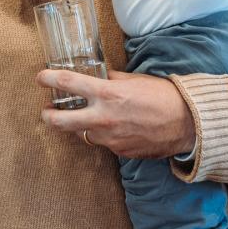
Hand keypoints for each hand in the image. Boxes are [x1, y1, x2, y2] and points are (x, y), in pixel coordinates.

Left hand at [36, 68, 195, 157]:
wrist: (187, 123)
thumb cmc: (163, 95)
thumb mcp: (135, 79)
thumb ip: (112, 80)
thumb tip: (99, 77)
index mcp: (107, 94)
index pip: (68, 84)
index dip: (49, 79)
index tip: (40, 77)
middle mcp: (103, 118)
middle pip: (61, 121)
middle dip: (48, 116)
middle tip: (46, 111)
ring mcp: (110, 138)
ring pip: (83, 133)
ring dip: (82, 126)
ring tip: (87, 118)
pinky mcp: (119, 152)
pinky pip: (104, 143)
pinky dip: (105, 135)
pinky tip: (116, 127)